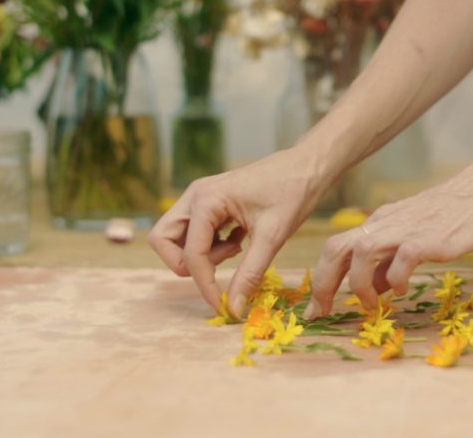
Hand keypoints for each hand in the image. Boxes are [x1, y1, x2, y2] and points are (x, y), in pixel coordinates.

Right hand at [148, 148, 326, 316]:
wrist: (308, 166)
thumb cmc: (293, 193)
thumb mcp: (272, 237)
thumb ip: (250, 273)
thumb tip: (234, 307)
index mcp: (206, 200)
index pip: (191, 254)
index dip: (205, 285)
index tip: (224, 305)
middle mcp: (196, 196)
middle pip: (164, 240)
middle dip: (185, 264)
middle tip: (220, 268)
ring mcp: (201, 198)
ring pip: (176, 236)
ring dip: (199, 254)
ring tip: (236, 250)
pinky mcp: (211, 203)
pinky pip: (194, 232)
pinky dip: (210, 245)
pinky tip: (239, 242)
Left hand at [305, 159, 472, 317]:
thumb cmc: (453, 214)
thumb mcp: (412, 234)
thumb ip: (390, 259)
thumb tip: (372, 289)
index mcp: (379, 222)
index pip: (337, 248)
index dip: (322, 279)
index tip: (317, 309)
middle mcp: (385, 223)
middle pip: (335, 248)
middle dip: (323, 284)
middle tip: (324, 312)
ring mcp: (405, 229)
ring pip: (360, 252)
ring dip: (359, 285)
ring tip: (372, 305)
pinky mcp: (428, 238)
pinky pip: (400, 260)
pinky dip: (394, 280)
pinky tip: (402, 290)